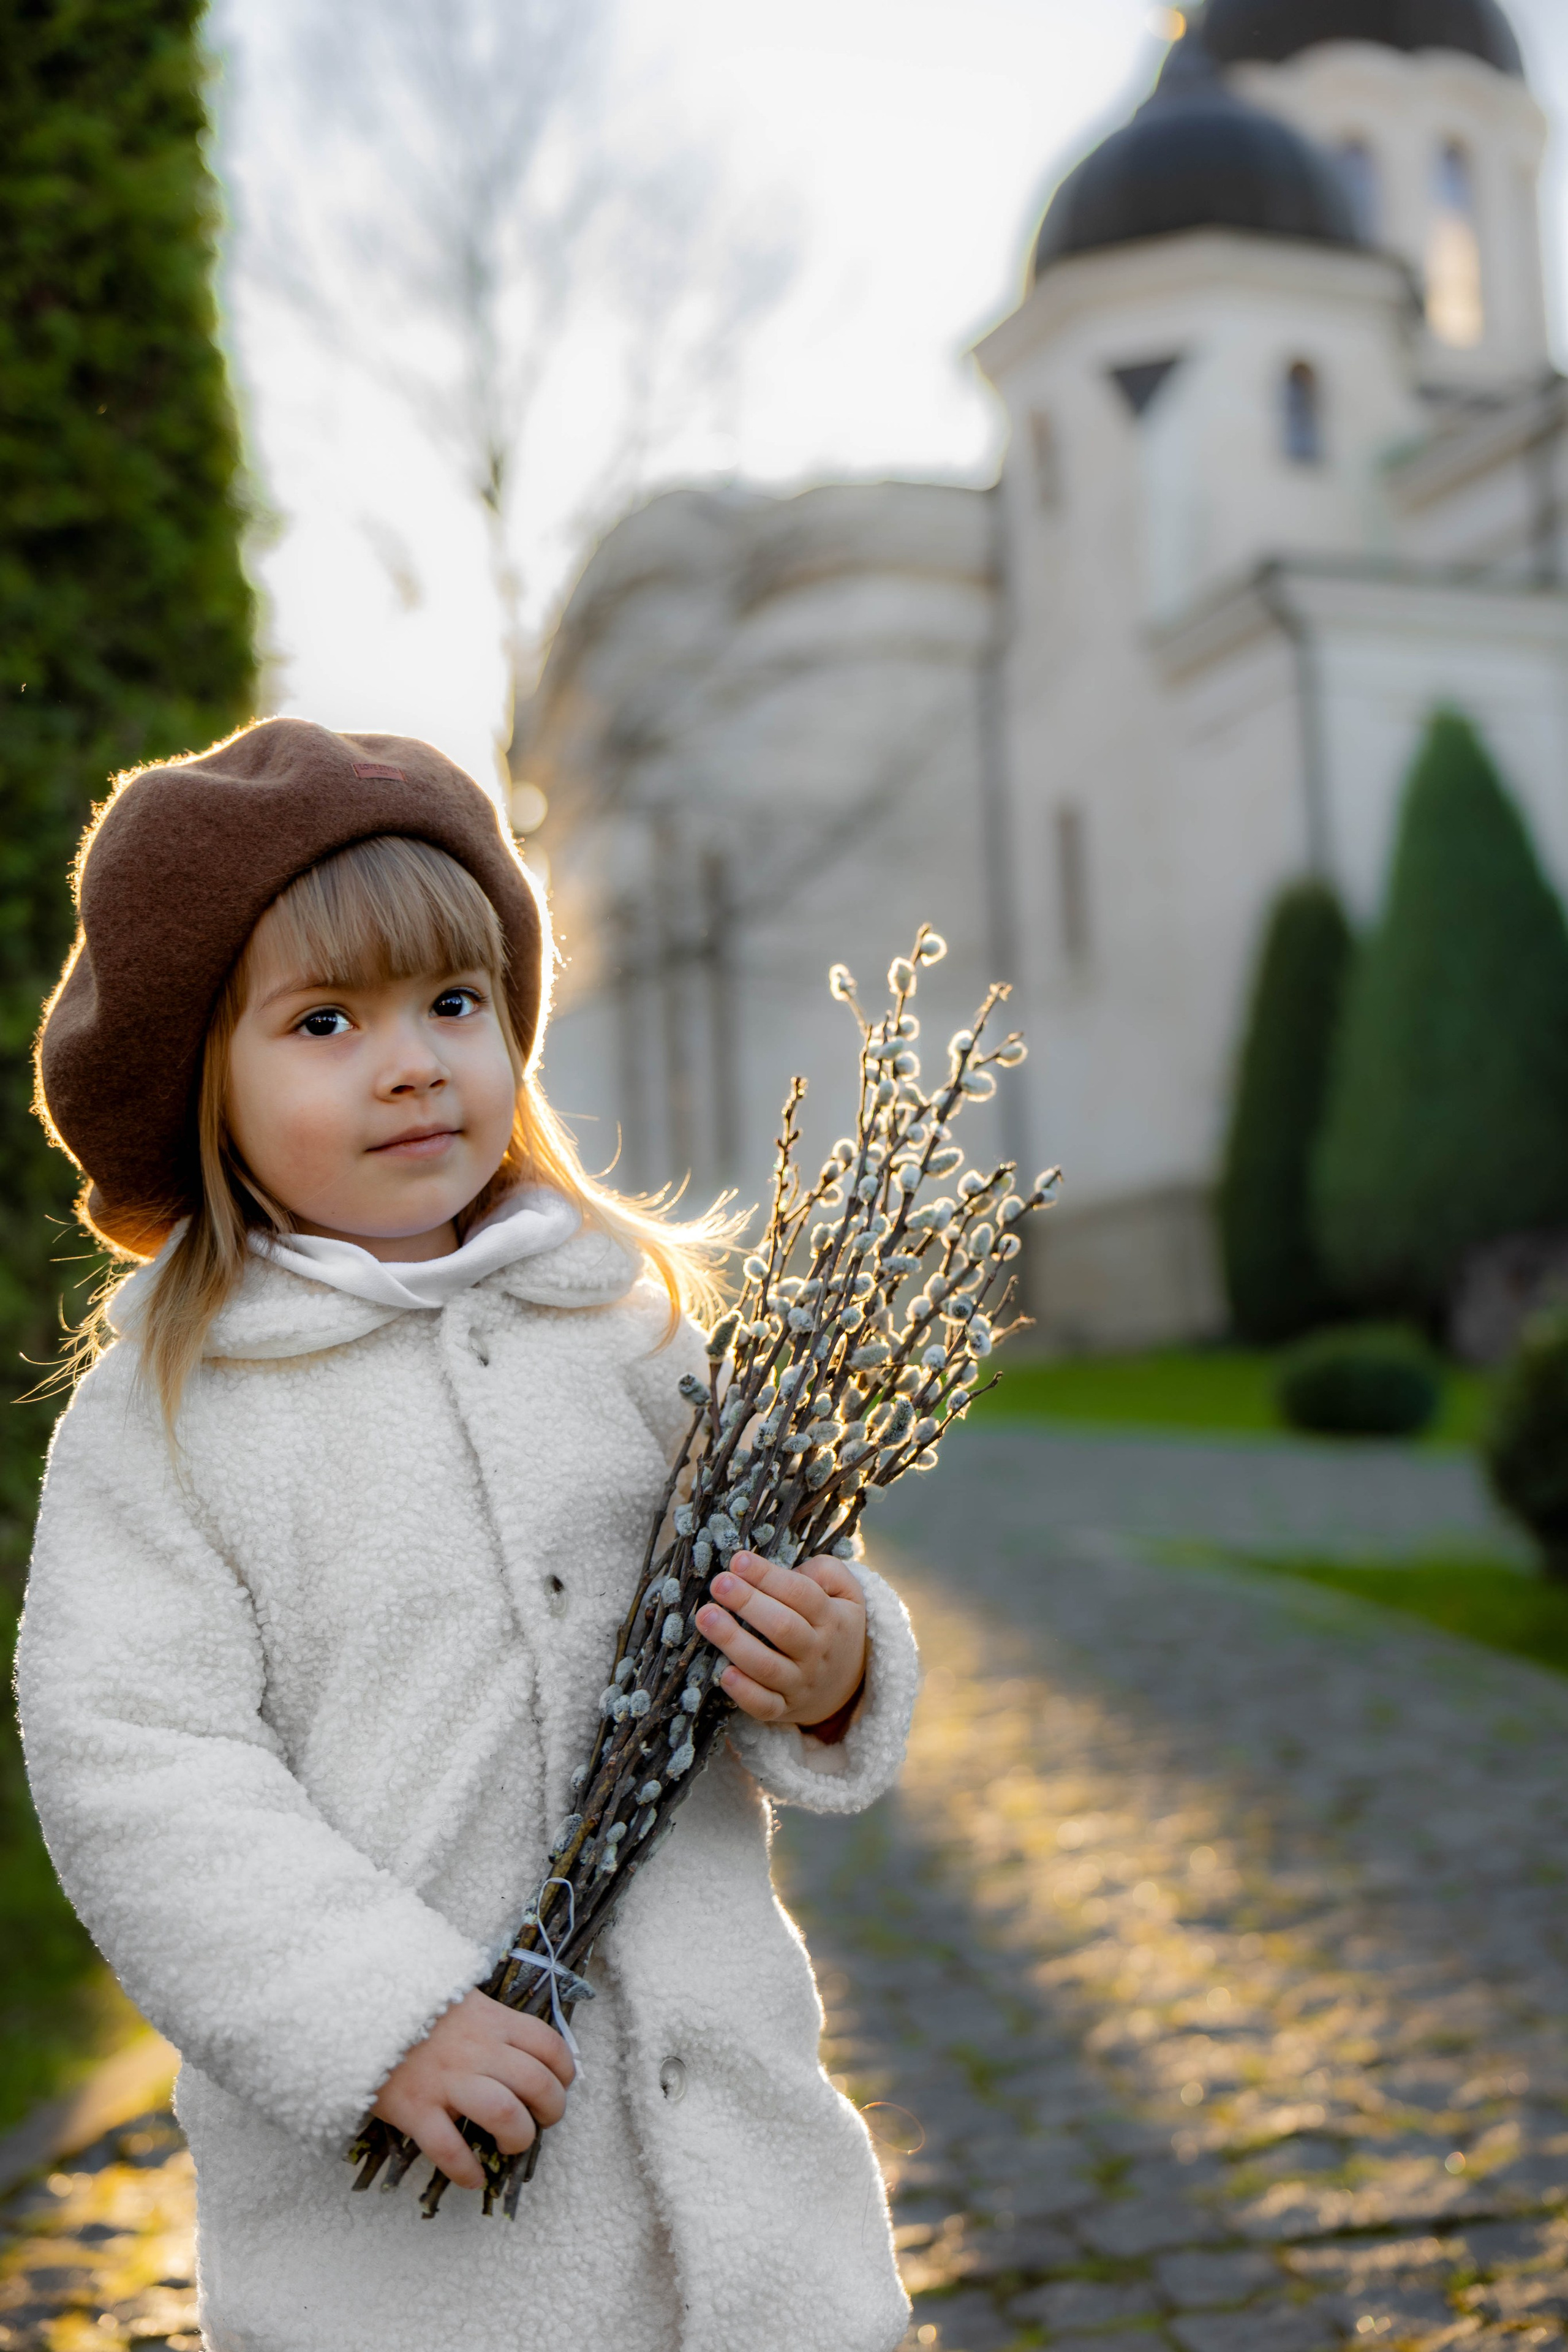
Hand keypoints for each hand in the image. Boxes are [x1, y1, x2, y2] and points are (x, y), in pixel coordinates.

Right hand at [371, 1987, 574, 2189]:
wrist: (354, 2009)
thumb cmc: (412, 2008)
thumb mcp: (461, 2001)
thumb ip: (491, 2022)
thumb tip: (522, 2048)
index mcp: (491, 2020)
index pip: (549, 2044)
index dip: (564, 2071)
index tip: (560, 2085)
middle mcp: (477, 2049)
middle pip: (536, 2083)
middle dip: (552, 2109)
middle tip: (542, 2120)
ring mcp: (446, 2080)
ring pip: (505, 2114)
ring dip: (519, 2138)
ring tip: (511, 2146)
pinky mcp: (414, 2108)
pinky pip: (450, 2150)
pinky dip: (467, 2172)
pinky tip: (472, 2179)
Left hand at [695, 1551, 867, 1729]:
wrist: (850, 1686)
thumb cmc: (836, 1627)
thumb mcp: (847, 1594)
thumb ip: (827, 1572)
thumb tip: (793, 1568)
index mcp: (832, 1619)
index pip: (800, 1593)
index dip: (768, 1576)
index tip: (738, 1560)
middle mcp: (817, 1652)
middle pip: (782, 1627)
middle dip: (747, 1602)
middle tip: (719, 1583)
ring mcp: (800, 1683)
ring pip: (766, 1666)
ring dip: (733, 1641)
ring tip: (706, 1617)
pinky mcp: (784, 1709)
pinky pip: (764, 1706)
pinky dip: (743, 1693)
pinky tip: (723, 1673)